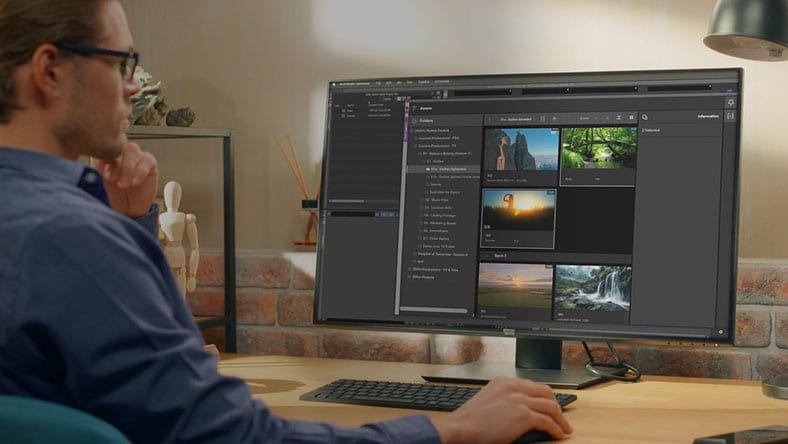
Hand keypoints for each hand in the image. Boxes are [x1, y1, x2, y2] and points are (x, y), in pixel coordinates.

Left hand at [91, 142, 157, 217]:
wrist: (126, 212)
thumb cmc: (109, 199)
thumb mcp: (97, 187)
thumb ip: (93, 174)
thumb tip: (91, 165)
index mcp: (102, 156)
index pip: (102, 146)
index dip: (102, 156)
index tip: (101, 173)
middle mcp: (119, 153)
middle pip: (118, 146)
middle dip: (115, 164)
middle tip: (112, 181)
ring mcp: (134, 156)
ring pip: (132, 150)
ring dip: (128, 167)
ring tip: (124, 185)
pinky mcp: (148, 163)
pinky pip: (147, 160)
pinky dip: (141, 172)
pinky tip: (135, 184)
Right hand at [431, 377, 572, 443]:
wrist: (462, 427)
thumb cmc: (469, 420)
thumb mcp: (487, 400)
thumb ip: (503, 399)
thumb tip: (516, 409)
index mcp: (504, 382)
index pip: (531, 385)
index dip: (542, 397)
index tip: (547, 405)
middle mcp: (514, 387)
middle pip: (545, 392)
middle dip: (555, 404)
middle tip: (559, 416)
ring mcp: (520, 400)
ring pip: (550, 406)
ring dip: (560, 418)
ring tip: (564, 428)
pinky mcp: (524, 415)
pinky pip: (548, 421)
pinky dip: (556, 428)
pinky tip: (558, 434)